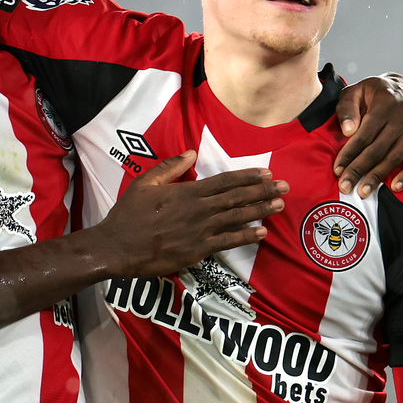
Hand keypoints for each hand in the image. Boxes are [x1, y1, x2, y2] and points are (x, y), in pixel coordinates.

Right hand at [92, 151, 287, 278]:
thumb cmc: (129, 214)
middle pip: (237, 197)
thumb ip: (170, 167)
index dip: (247, 176)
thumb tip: (192, 152)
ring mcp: (200, 230)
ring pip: (237, 217)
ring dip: (260, 211)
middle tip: (284, 187)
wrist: (118, 247)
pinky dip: (246, 236)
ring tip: (279, 205)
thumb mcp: (145, 183)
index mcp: (187, 191)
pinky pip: (228, 242)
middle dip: (263, 192)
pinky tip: (262, 233)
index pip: (224, 181)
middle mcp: (199, 209)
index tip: (265, 173)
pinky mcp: (198, 250)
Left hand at [334, 73, 402, 197]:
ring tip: (363, 192)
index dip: (349, 154)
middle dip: (359, 170)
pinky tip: (394, 187)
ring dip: (377, 177)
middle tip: (345, 187)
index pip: (364, 134)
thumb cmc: (373, 93)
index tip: (337, 170)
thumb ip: (347, 108)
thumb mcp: (355, 91)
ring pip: (395, 157)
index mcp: (384, 102)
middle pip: (378, 149)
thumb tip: (348, 131)